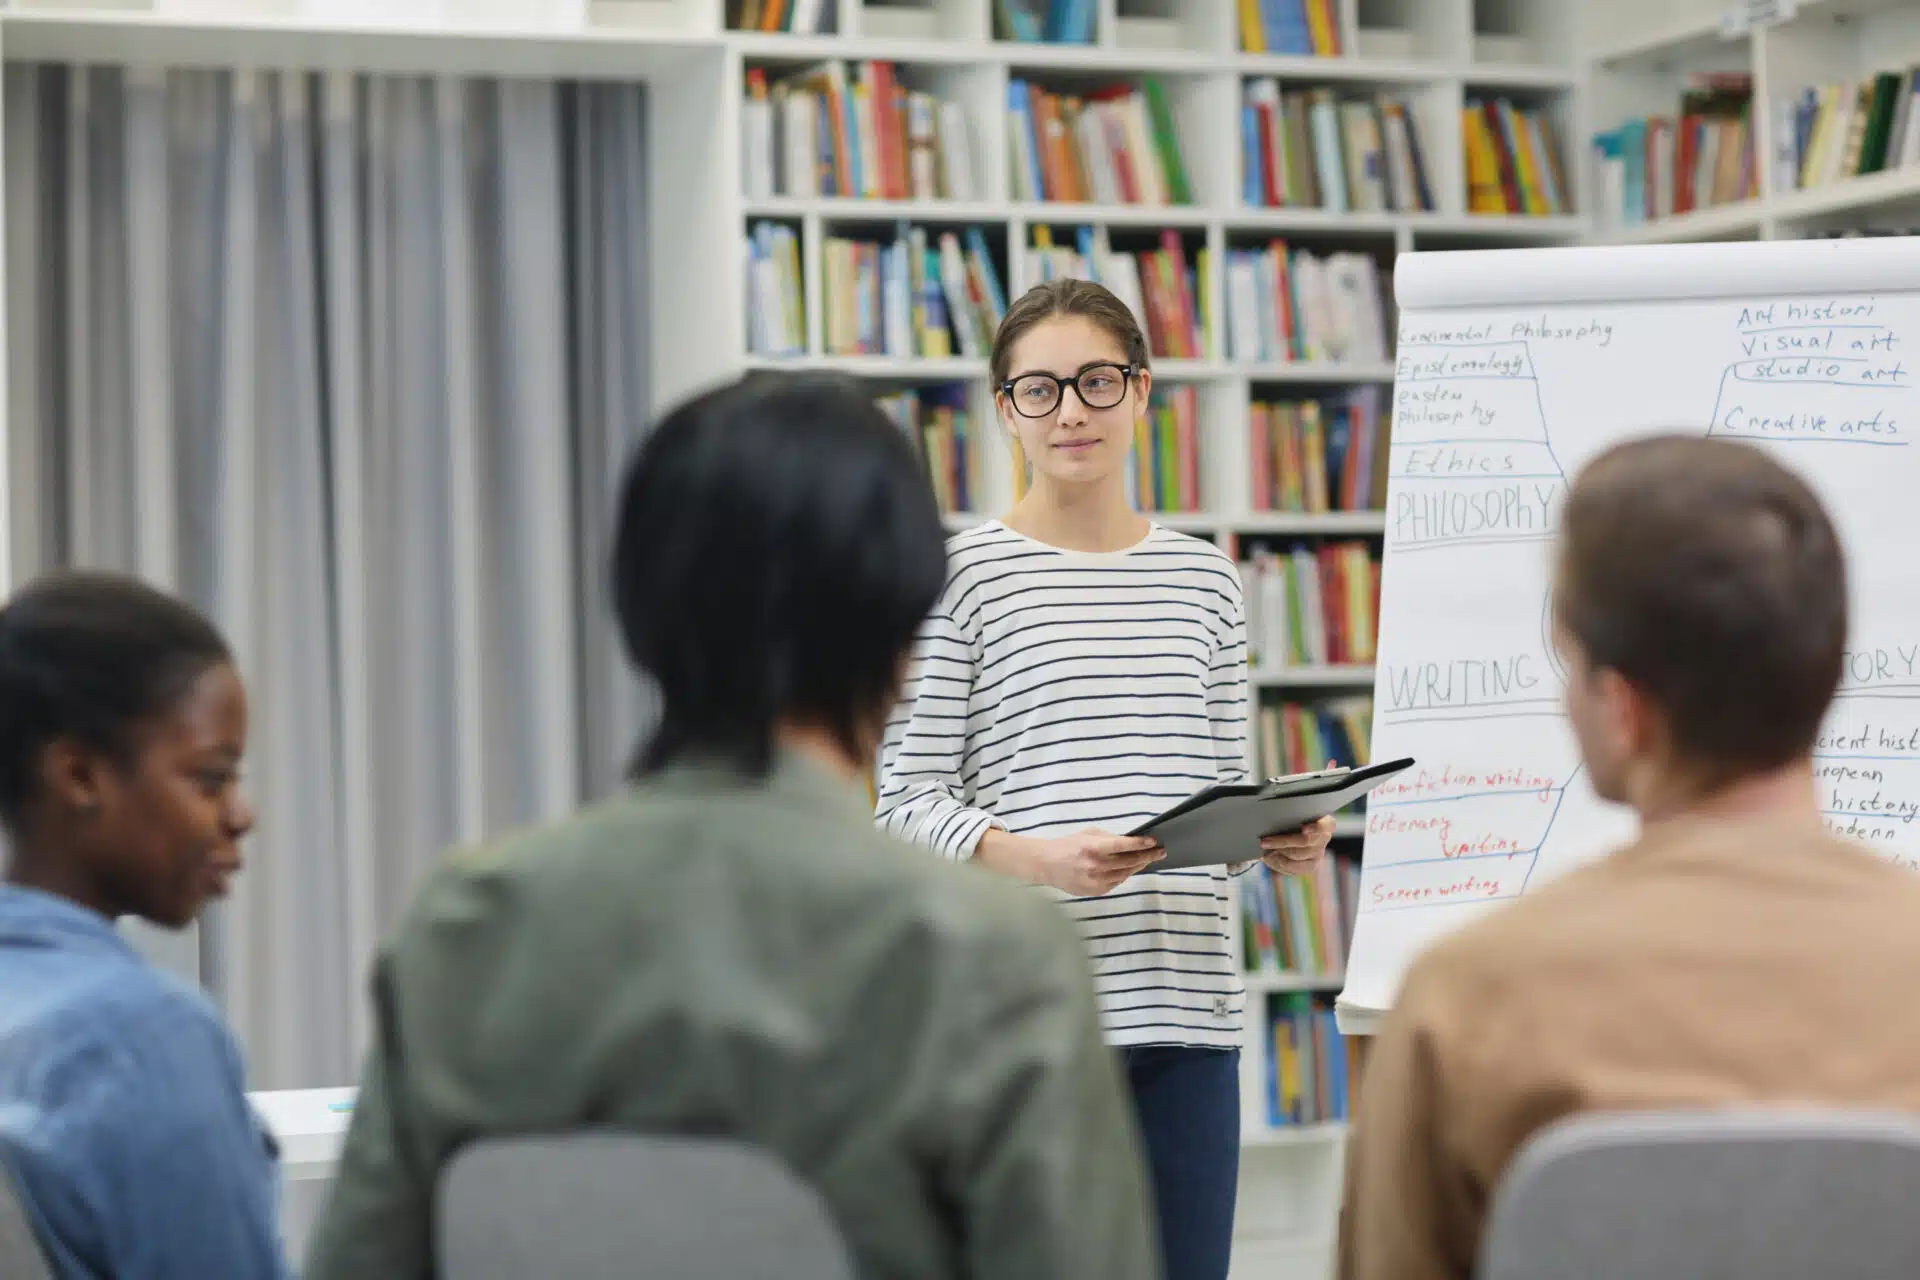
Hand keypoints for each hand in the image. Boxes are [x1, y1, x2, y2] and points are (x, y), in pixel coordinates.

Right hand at [976, 827, 1164, 896]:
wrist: (1046, 865)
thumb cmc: (1068, 846)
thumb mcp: (1088, 834)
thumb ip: (1109, 838)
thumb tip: (1132, 841)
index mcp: (1093, 848)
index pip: (1123, 846)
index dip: (1141, 844)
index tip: (1154, 841)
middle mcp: (1095, 866)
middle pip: (1129, 862)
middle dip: (1147, 856)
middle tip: (1160, 851)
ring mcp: (1096, 881)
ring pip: (1126, 874)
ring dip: (1139, 866)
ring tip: (1149, 859)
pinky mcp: (1095, 891)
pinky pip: (1117, 883)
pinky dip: (1125, 875)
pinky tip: (1131, 868)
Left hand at [1259, 760, 1339, 876]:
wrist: (1291, 829)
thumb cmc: (1297, 809)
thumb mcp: (1302, 795)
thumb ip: (1317, 781)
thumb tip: (1333, 763)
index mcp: (1326, 822)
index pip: (1326, 826)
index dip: (1316, 828)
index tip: (1304, 828)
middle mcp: (1325, 840)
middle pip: (1306, 845)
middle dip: (1284, 841)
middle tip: (1264, 840)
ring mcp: (1317, 854)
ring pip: (1299, 858)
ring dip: (1280, 854)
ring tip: (1264, 848)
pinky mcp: (1308, 866)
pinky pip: (1295, 870)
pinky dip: (1280, 865)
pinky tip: (1269, 858)